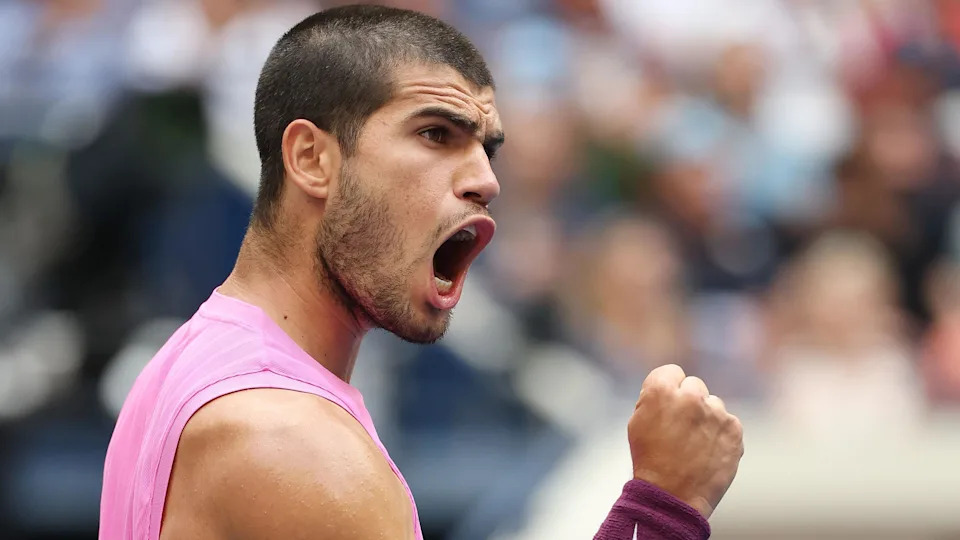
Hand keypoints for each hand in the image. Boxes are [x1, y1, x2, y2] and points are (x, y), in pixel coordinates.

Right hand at [628, 364, 743, 518]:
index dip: (668, 388)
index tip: (668, 404)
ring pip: (713, 404)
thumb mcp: (637, 421)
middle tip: (681, 426)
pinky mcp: (734, 429)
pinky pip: (728, 422)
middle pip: (694, 385)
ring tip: (694, 443)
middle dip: (689, 401)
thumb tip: (671, 389)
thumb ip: (654, 398)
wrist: (672, 496)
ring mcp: (716, 412)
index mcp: (661, 389)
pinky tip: (708, 450)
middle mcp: (691, 395)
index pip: (672, 371)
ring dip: (706, 417)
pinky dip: (720, 434)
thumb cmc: (650, 460)